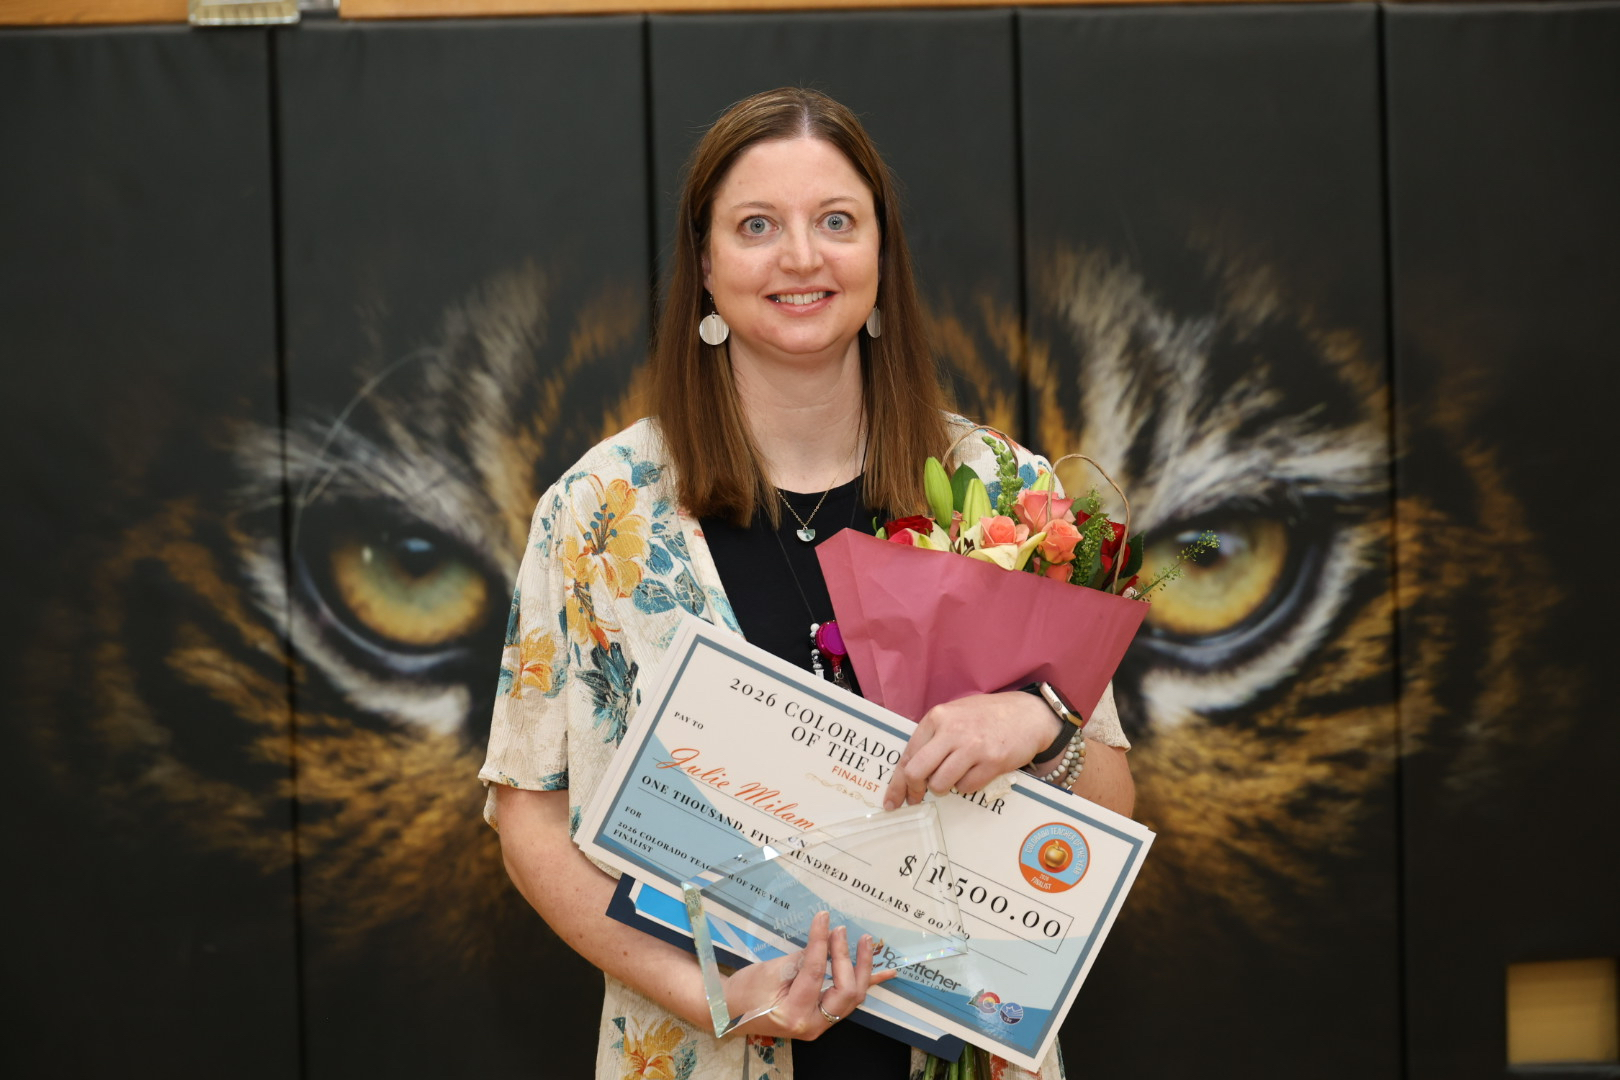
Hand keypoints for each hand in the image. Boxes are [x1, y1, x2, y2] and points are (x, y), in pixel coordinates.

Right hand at [730, 911, 895, 1039]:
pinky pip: (849, 999)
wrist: (731, 1012)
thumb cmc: (744, 992)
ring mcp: (820, 1024)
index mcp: (794, 1014)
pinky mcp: (822, 1016)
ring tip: (866, 942)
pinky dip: (867, 982)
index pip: (816, 973)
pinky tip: (887, 971)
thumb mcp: (770, 971)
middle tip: (842, 931)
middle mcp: (813, 1025)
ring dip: (861, 967)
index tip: (824, 918)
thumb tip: (827, 939)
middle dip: (847, 958)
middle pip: (845, 991)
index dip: (822, 943)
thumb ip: (802, 959)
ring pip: (852, 996)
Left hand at [882, 691, 1058, 809]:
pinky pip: (966, 787)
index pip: (908, 756)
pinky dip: (966, 786)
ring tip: (954, 776)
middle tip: (917, 799)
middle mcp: (951, 731)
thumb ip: (933, 737)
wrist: (1028, 714)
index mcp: (937, 718)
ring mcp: (972, 747)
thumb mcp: (954, 715)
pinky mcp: (992, 762)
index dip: (897, 783)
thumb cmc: (987, 716)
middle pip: (916, 773)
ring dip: (943, 788)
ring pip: (940, 784)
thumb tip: (909, 771)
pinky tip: (975, 772)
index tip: (893, 800)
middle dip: (914, 791)